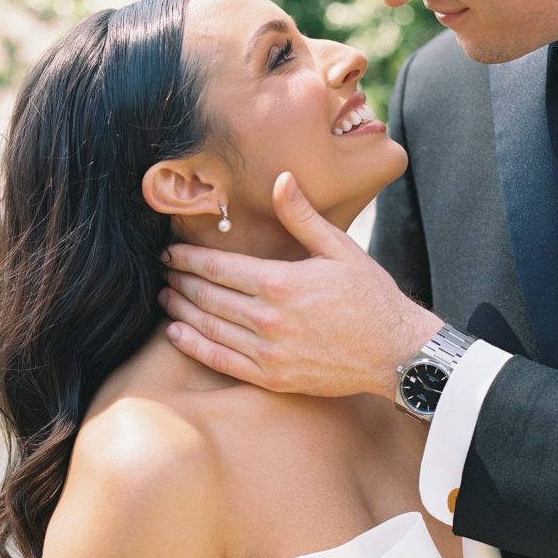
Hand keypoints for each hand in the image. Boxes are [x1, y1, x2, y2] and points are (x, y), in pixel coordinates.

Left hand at [160, 172, 442, 398]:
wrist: (395, 352)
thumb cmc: (370, 296)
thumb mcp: (340, 248)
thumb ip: (302, 216)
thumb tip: (281, 179)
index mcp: (280, 282)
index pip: (218, 267)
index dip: (188, 258)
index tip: (169, 251)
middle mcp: (267, 319)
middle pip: (207, 296)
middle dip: (179, 281)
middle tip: (163, 271)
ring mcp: (268, 352)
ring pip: (208, 327)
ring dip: (180, 310)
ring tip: (165, 297)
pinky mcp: (272, 378)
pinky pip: (221, 361)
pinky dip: (193, 345)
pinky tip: (177, 333)